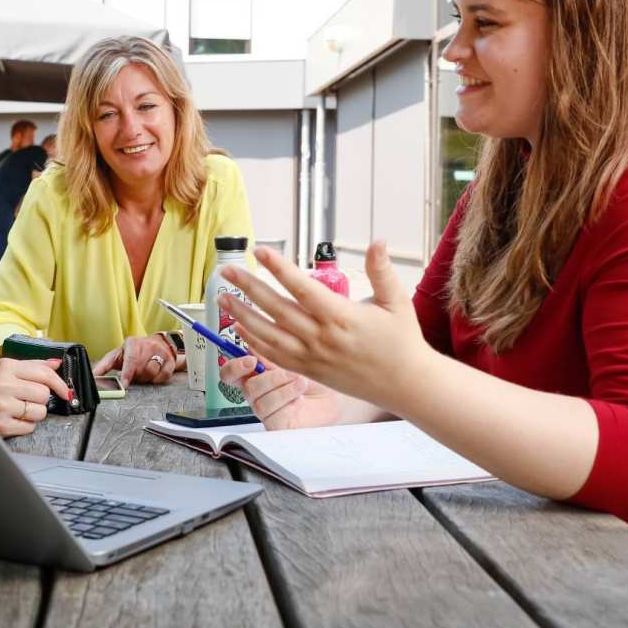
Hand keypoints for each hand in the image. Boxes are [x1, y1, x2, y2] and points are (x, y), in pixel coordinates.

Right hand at [0, 357, 71, 436]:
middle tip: (25, 397)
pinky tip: (11, 418)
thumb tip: (57, 363)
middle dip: (39, 398)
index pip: (44, 374)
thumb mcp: (2, 368)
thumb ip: (32, 365)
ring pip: (39, 412)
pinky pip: (29, 427)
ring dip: (33, 413)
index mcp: (6, 367)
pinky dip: (24, 425)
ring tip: (16, 408)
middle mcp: (3, 385)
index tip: (66, 391)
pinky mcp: (0, 425)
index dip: (60, 383)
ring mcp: (1, 406)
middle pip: (43, 394)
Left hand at [93, 334, 175, 385]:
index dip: (127, 373)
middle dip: (135, 376)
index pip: (130, 359)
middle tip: (134, 376)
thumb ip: (104, 366)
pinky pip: (163, 375)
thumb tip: (92, 377)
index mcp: (131, 343)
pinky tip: (153, 375)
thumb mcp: (117, 355)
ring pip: (151, 372)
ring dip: (145, 378)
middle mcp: (146, 345)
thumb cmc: (134, 352)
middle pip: (140, 368)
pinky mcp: (170, 360)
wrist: (158, 343)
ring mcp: (159, 351)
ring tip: (142, 374)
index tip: (124, 384)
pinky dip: (157, 379)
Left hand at [217, 242, 432, 409]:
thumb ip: (382, 271)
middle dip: (248, 288)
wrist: (405, 385)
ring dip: (242, 315)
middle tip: (227, 270)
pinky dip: (253, 341)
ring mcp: (312, 357)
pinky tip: (238, 326)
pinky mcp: (308, 371)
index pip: (302, 289)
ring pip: (268, 335)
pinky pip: (273, 356)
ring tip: (222, 296)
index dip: (279, 269)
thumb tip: (378, 241)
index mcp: (341, 316)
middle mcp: (321, 337)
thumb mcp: (397, 301)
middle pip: (276, 310)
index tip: (260, 251)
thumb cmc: (401, 341)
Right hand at [221, 355, 340, 429]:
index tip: (249, 359)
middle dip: (259, 373)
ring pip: (256, 395)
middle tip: (275, 367)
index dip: (234, 365)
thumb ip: (272, 349)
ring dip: (279, 383)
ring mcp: (265, 408)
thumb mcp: (295, 357)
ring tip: (300, 380)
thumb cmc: (318, 376)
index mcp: (256, 372)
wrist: (338, 398)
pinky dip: (286, 397)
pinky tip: (299, 396)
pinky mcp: (274, 424)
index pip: (231, 371)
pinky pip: (268, 411)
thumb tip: (253, 336)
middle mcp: (257, 391)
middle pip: (240, 383)